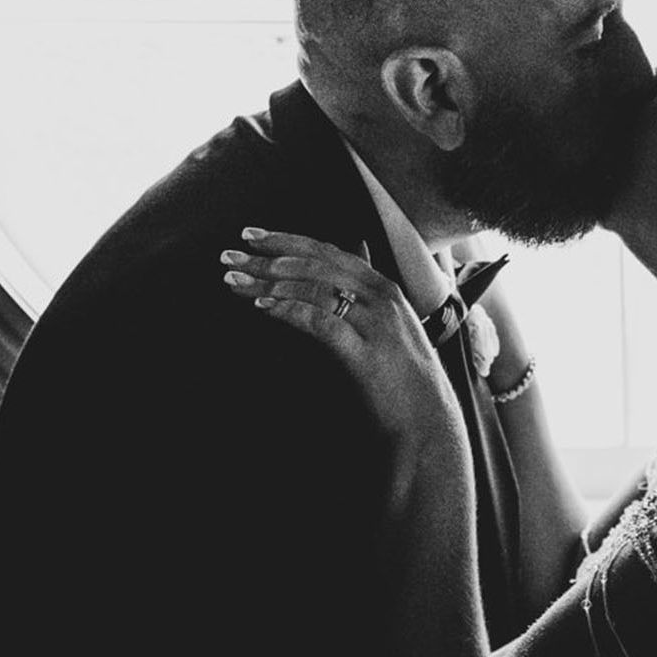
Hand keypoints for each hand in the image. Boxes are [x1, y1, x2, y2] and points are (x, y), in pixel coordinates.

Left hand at [220, 228, 460, 451]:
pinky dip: (290, 310)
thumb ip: (369, 283)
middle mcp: (381, 297)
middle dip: (268, 257)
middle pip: (317, 265)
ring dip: (269, 283)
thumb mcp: (390, 319)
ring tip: (235, 283)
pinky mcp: (365, 353)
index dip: (287, 240)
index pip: (328, 251)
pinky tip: (263, 308)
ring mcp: (376, 323)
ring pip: (316, 288)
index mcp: (383, 287)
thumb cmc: (404, 374)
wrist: (427, 420)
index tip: (252, 236)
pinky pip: (322, 321)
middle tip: (229, 257)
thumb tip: (358, 245)